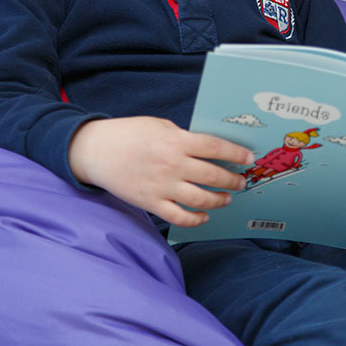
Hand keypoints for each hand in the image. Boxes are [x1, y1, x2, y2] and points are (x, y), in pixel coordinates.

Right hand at [68, 116, 253, 227]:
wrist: (96, 150)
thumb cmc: (129, 134)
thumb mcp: (159, 126)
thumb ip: (183, 137)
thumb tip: (208, 150)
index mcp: (175, 140)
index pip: (215, 148)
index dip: (236, 154)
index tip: (248, 159)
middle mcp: (172, 164)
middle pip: (212, 175)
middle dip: (232, 180)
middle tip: (241, 181)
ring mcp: (161, 186)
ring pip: (200, 199)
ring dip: (219, 200)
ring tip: (226, 198)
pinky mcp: (150, 202)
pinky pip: (179, 217)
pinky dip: (196, 219)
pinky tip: (204, 215)